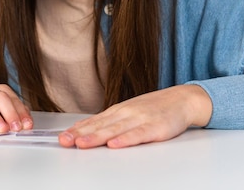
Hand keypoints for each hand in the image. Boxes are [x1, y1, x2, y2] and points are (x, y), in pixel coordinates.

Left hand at [57, 85, 211, 148]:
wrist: (182, 99)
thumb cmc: (154, 108)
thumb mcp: (129, 112)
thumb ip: (109, 122)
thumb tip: (85, 129)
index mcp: (118, 110)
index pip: (93, 121)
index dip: (77, 129)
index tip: (61, 137)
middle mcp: (125, 113)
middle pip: (100, 126)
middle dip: (80, 134)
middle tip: (64, 141)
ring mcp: (140, 119)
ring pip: (114, 130)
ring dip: (97, 137)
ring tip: (82, 143)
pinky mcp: (155, 128)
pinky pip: (138, 135)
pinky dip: (125, 140)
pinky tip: (114, 145)